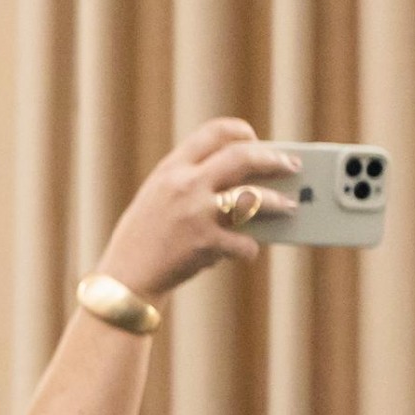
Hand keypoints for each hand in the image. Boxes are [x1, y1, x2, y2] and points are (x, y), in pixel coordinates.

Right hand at [94, 116, 299, 299]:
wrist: (123, 282)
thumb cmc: (142, 243)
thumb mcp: (157, 201)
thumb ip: (190, 184)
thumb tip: (241, 182)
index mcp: (170, 169)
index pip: (213, 133)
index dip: (240, 132)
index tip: (255, 139)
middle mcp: (184, 184)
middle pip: (242, 156)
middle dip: (273, 159)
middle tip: (291, 166)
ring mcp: (195, 212)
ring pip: (253, 197)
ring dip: (278, 202)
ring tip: (290, 206)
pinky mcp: (204, 242)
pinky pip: (243, 242)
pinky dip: (250, 249)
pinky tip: (249, 252)